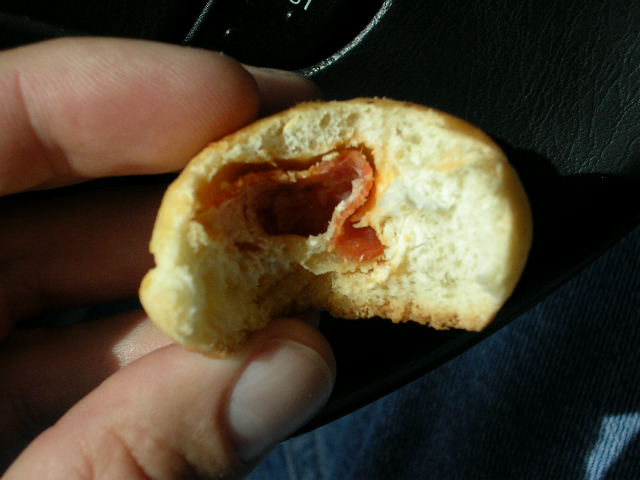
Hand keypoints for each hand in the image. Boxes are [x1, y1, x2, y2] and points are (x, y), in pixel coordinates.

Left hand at [0, 38, 334, 478]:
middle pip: (39, 202)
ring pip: (67, 283)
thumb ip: (130, 460)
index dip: (97, 96)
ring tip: (291, 282)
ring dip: (192, 281)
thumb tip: (286, 369)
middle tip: (292, 183)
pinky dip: (155, 355)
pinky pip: (69, 356)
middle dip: (178, 189)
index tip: (225, 98)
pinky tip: (233, 362)